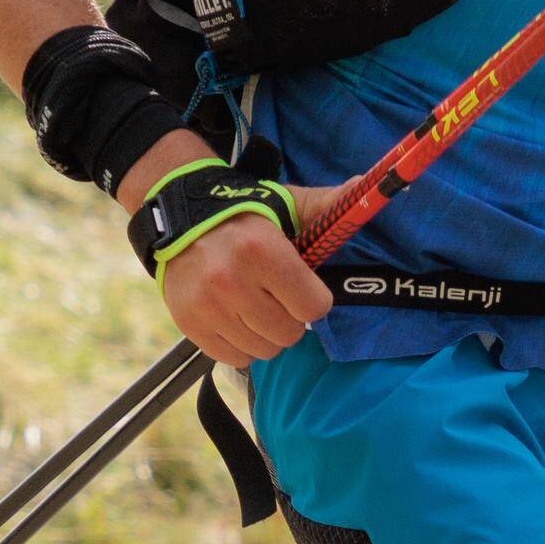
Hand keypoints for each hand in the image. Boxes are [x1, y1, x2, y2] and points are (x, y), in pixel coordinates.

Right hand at [153, 206, 335, 362]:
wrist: (180, 219)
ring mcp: (208, 306)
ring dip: (266, 334)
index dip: (313, 298)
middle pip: (290, 334)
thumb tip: (364, 185)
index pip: (314, 307)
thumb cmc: (245, 216)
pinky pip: (234, 358)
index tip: (300, 286)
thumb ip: (326, 204)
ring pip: (264, 350)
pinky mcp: (190, 325)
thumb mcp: (287, 204)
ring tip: (254, 307)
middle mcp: (232, 281)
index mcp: (263, 251)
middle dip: (290, 317)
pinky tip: (235, 319)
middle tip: (275, 297)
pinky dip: (240, 345)